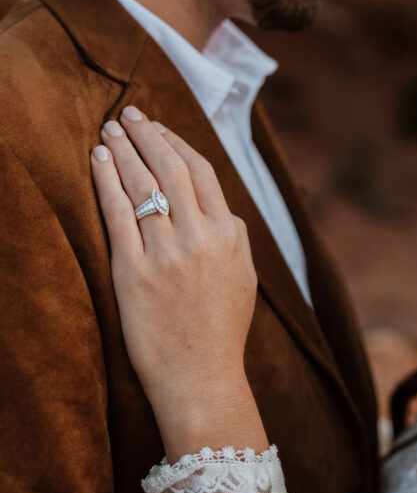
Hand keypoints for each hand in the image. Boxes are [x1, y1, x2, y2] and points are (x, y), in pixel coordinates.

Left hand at [91, 106, 267, 460]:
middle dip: (147, 133)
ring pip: (142, 184)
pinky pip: (116, 213)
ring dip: (123, 149)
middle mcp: (201, 238)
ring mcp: (167, 254)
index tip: (160, 127)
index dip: (177, 142)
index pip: (201, 171)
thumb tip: (217, 207)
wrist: (201, 380)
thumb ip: (235, 238)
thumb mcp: (245, 279)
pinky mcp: (134, 273)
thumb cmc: (221, 333)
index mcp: (231, 236)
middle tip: (129, 113)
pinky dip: (105, 180)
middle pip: (170, 167)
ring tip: (109, 128)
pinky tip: (96, 159)